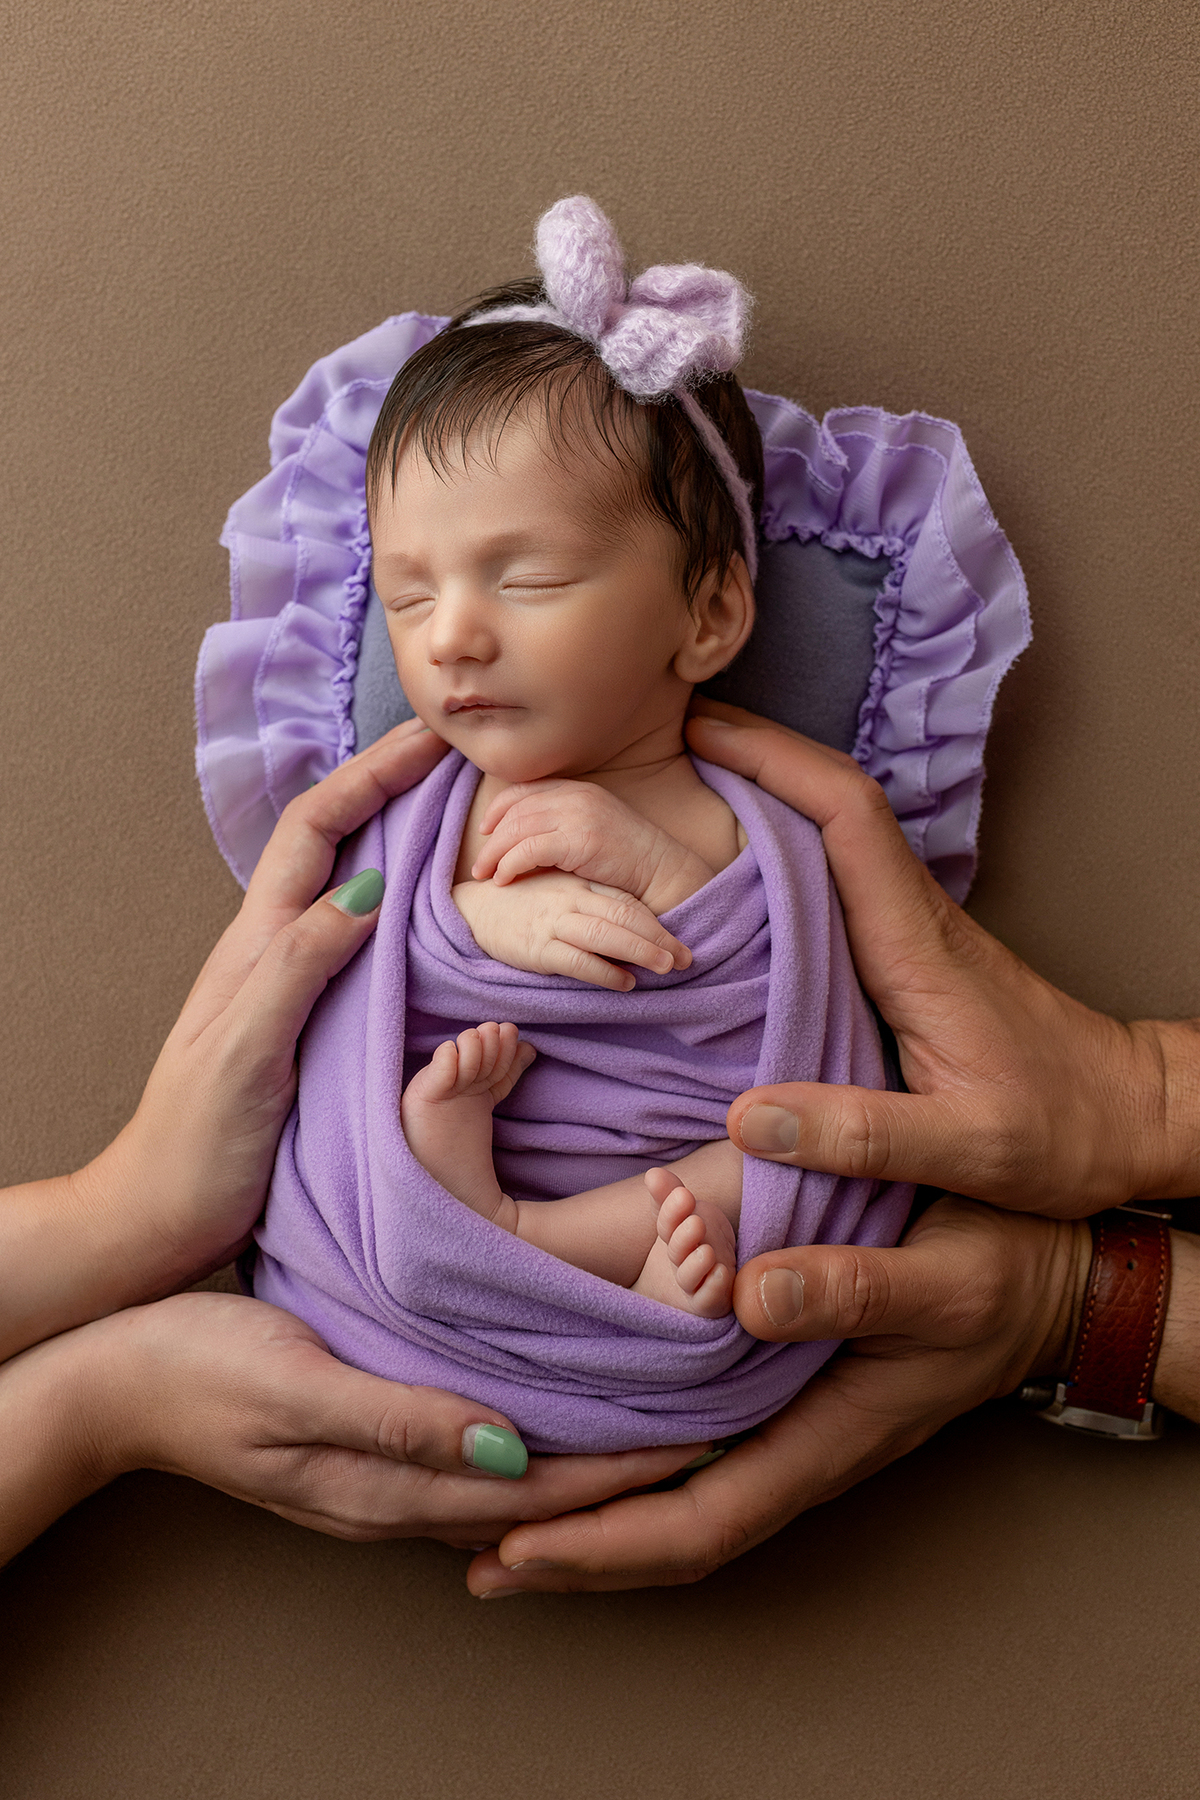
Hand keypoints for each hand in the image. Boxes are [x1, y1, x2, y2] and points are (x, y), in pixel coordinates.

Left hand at [0, 718, 451, 1360]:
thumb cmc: (199, 1142)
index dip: (372, 775)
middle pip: (336, 841)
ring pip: (352, 886)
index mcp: (257, 943)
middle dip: (393, 787)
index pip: (316, 830)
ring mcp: (294, 985)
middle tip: (463, 761)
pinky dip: (408, 908)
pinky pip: (368, 944)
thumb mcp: (246, 1051)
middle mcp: (274, 949)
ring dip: (403, 839)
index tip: (434, 741)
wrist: (164, 1218)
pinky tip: (444, 921)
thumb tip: (365, 888)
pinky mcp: (314, 1024)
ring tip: (466, 818)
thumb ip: (298, 968)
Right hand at [0, 1291, 700, 1565]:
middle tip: (713, 1429)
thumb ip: (398, 1419)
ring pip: (514, 1478)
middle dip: (627, 1469)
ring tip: (662, 1421)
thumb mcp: (297, 1383)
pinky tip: (559, 1412)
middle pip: (541, 1497)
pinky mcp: (370, 1443)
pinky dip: (536, 1437)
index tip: (705, 1437)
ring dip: (589, 1455)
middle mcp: (397, 1495)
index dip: (626, 1467)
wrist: (113, 1378)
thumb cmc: (199, 1368)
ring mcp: (382, 1476)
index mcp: (387, 1487)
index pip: (539, 1491)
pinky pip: (476, 1454)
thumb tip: (507, 1451)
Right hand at [453, 869, 691, 992]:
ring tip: (666, 967)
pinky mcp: (537, 947)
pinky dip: (604, 972)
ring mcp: (554, 921)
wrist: (475, 909)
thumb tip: (636, 927)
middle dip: (659, 938)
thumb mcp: (562, 890)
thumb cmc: (525, 901)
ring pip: (606, 934)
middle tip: (686, 958)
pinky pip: (577, 960)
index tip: (683, 942)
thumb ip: (595, 900)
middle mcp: (571, 898)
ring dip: (640, 951)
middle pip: (624, 916)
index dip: (658, 922)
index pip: (627, 901)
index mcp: (580, 883)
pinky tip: (625, 982)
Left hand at [464, 1197, 1089, 1593]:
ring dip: (590, 1513)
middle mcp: (795, 1449)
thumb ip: (851, 1287)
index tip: (515, 1552)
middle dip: (571, 1550)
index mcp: (822, 1439)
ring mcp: (789, 1426)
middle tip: (464, 1546)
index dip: (604, 1548)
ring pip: (676, 1496)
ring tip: (496, 1511)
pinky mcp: (784, 1390)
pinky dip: (629, 1465)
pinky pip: (694, 1450)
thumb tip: (745, 1296)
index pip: (698, 1524)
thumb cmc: (999, 1274)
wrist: (1050, 1274)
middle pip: (669, 1532)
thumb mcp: (940, 1276)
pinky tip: (585, 1441)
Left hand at [473, 779, 713, 914]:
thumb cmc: (627, 860)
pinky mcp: (580, 840)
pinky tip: (504, 880)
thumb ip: (562, 823)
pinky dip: (510, 865)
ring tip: (484, 875)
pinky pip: (529, 849)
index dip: (498, 810)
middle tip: (478, 864)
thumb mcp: (592, 829)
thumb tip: (524, 835)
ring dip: (495, 854)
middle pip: (515, 810)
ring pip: (517, 829)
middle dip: (491, 837)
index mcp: (578, 789)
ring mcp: (579, 815)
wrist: (663, 872)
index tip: (485, 831)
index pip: (523, 790)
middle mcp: (576, 796)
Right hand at [687, 701, 1199, 1214]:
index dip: (773, 761)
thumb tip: (746, 1118)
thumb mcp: (968, 1148)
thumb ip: (862, 1136)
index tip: (699, 734)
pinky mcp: (905, 952)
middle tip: (661, 744)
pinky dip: (780, 847)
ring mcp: (909, 929)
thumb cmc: (1059, 1129)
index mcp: (916, 941)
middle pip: (830, 800)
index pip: (847, 815)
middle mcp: (910, 916)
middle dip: (752, 755)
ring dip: (763, 793)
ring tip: (678, 790)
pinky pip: (833, 875)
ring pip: (831, 832)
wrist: (1129, 1115)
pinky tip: (732, 870)